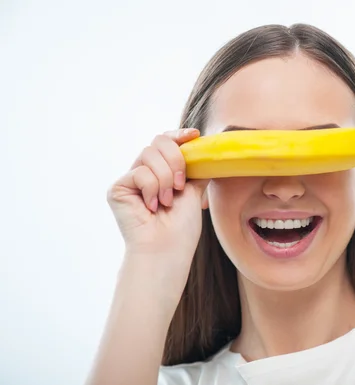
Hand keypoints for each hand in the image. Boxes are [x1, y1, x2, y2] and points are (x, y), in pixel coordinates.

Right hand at [106, 128, 207, 299]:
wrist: (168, 249)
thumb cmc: (182, 227)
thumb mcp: (195, 190)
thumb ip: (197, 168)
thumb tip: (207, 149)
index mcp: (163, 171)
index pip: (166, 142)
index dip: (179, 135)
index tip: (194, 135)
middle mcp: (145, 172)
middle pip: (158, 142)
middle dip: (176, 160)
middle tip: (182, 185)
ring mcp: (130, 180)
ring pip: (149, 154)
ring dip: (166, 178)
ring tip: (167, 201)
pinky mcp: (118, 188)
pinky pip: (140, 172)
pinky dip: (152, 188)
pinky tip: (152, 207)